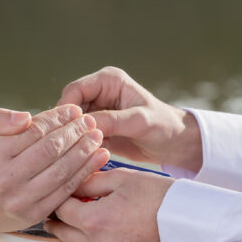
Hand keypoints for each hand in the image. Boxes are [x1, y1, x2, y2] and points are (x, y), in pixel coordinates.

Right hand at [0, 105, 110, 234]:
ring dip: (84, 151)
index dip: (58, 118)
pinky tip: (99, 157)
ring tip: (97, 136)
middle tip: (90, 120)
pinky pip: (65, 190)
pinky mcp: (35, 214)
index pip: (34, 132)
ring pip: (62, 170)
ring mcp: (21, 200)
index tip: (73, 110)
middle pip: (51, 150)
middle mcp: (5, 180)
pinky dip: (85, 172)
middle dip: (75, 132)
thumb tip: (26, 117)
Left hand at [48, 168, 172, 241]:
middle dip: (60, 221)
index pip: (60, 211)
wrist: (193, 224)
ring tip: (97, 216)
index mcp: (94, 221)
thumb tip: (71, 184)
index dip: (57, 199)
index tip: (55, 194)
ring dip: (86, 233)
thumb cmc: (159, 195)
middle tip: (55, 212)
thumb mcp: (123, 178)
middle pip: (66, 235)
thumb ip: (90, 181)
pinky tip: (123, 230)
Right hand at [58, 67, 202, 171]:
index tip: (67, 130)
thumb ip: (112, 121)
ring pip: (72, 125)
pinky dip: (80, 148)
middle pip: (69, 108)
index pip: (75, 90)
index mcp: (108, 81)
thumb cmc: (163, 126)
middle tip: (69, 147)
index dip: (67, 109)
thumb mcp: (139, 122)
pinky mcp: (97, 130)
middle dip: (69, 127)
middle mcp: (99, 93)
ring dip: (73, 139)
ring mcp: (97, 112)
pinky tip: (84, 160)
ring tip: (78, 156)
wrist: (174, 144)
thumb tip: (84, 125)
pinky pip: (79, 138)